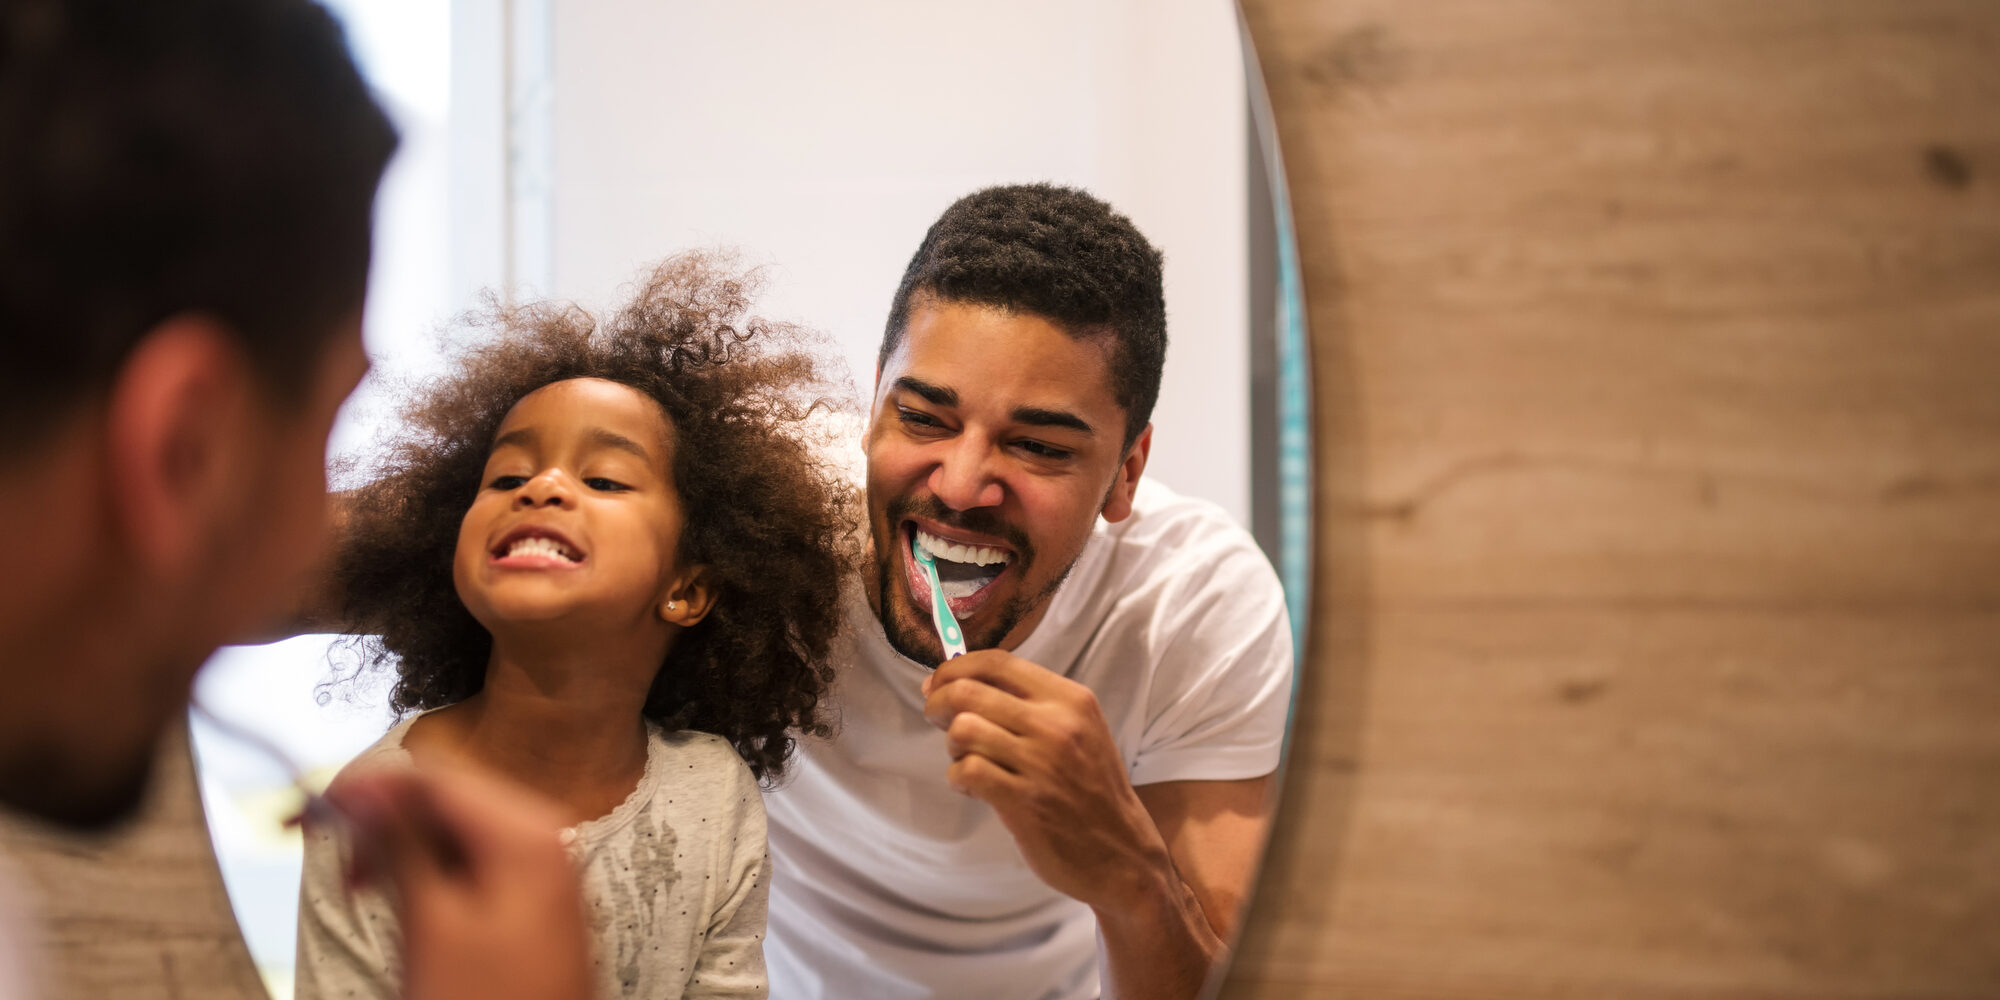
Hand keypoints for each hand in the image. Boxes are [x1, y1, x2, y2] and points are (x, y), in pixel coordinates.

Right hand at [324, 762, 591, 999]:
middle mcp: (545, 839)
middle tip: (329, 848)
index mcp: (527, 832)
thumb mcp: (431, 922)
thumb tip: (364, 792)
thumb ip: (399, 845)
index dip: (371, 785)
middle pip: (448, 799)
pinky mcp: (534, 900)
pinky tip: (399, 897)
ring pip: (457, 831)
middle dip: (385, 818)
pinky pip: (475, 862)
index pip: (437, 777)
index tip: (317, 804)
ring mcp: (543, 870)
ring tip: (358, 884)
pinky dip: (432, 871)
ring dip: (402, 846)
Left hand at [921, 650, 1174, 908]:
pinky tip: (970, 786)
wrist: (1122, 853)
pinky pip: (966, 770)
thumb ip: (1031, 705)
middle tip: (936, 717)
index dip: (956, 668)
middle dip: (938, 702)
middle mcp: (1056, 724)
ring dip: (952, 744)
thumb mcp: (1079, 731)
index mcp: (1070, 699)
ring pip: (963, 729)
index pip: (997, 662)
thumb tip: (961, 683)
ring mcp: (1040, 763)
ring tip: (964, 757)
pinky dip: (957, 777)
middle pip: (969, 691)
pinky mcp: (1023, 801)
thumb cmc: (1091, 789)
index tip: (938, 682)